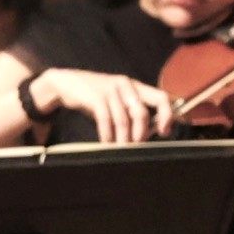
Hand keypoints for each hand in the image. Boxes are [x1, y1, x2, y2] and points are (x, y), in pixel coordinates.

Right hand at [26, 66, 172, 144]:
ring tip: (119, 150)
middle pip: (141, 113)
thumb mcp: (116, 101)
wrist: (66, 83)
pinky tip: (105, 143)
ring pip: (123, 120)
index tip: (164, 132)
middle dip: (139, 135)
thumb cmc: (95, 97)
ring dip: (122, 139)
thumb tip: (145, 135)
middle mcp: (126, 85)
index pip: (161, 97)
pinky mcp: (96, 96)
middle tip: (134, 148)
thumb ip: (131, 112)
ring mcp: (110, 89)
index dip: (167, 115)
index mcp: (136, 86)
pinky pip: (106, 120)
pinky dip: (107, 135)